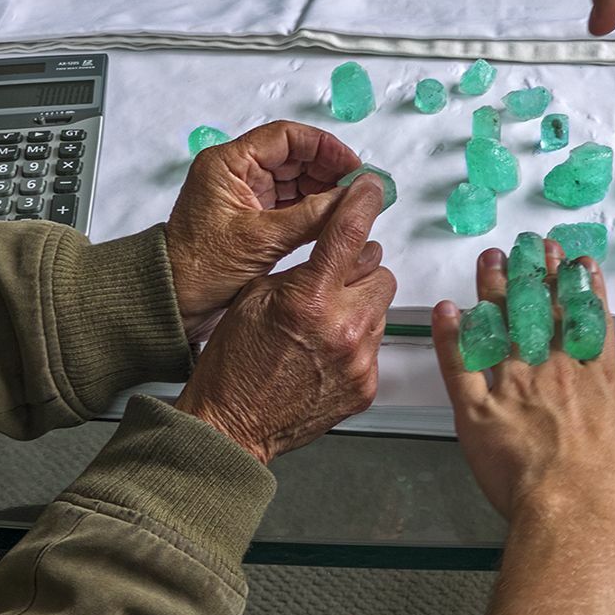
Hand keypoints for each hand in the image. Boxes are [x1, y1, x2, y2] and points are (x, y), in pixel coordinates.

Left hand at [166, 121, 361, 340]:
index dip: (324, 148)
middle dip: (329, 171)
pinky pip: (290, 204)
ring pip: (296, 181)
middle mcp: (236, 173)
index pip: (285, 137)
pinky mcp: (252, 217)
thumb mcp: (262, 240)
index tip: (352, 166)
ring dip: (324, 192)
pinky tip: (332, 221)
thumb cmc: (198, 268)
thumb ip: (312, 216)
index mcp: (228, 164)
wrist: (174, 301)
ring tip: (350, 207)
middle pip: (294, 156)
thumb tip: (353, 197)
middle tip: (358, 189)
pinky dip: (313, 210)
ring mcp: (245, 195)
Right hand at [175, 175, 396, 463]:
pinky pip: (378, 344)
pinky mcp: (367, 385)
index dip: (363, 202)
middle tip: (329, 281)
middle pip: (379, 269)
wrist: (232, 425)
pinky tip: (327, 352)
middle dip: (358, 268)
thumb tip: (335, 247)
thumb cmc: (234, 362)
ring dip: (360, 304)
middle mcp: (343, 327)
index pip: (350, 233)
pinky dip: (358, 340)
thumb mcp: (255, 297)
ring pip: (382, 305)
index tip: (372, 188)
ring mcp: (359, 359)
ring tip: (325, 323)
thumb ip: (300, 269)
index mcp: (309, 298)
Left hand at [432, 243, 614, 534]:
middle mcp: (556, 374)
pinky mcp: (479, 416)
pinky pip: (459, 369)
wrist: (583, 524)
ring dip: (493, 291)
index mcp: (600, 379)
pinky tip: (445, 312)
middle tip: (528, 246)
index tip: (576, 262)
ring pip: (500, 328)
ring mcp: (515, 391)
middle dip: (534, 275)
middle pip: (542, 312)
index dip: (582, 288)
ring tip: (490, 261)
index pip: (590, 319)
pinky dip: (449, 339)